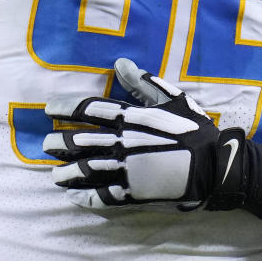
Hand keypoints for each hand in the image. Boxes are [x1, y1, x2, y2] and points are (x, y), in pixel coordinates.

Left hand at [43, 58, 243, 208]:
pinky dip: (83, 198)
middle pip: (79, 141)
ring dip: (64, 172)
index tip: (49, 108)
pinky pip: (100, 197)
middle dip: (58, 142)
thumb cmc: (196, 131)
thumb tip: (121, 62)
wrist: (215, 168)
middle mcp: (122, 143)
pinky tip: (73, 197)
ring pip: (83, 170)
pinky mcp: (131, 194)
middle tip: (46, 144)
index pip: (89, 109)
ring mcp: (125, 170)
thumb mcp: (174, 100)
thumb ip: (144, 83)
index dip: (65, 107)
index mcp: (131, 118)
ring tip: (54, 174)